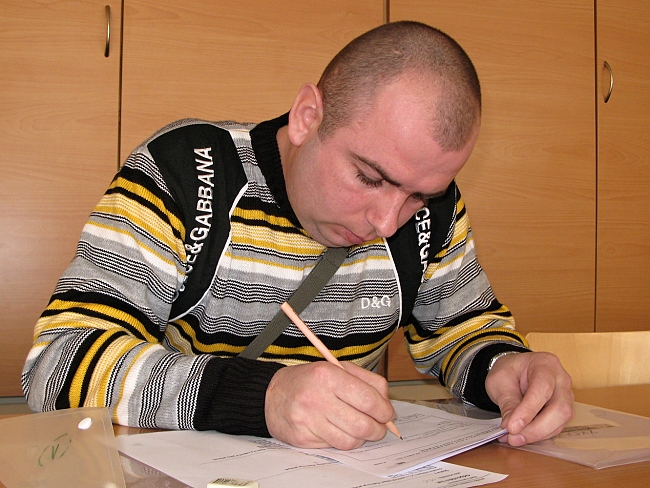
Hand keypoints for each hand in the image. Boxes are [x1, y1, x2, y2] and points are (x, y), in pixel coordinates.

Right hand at [265, 361, 394, 449]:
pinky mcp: (303, 438)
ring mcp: (308, 420)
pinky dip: (344, 441)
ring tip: (360, 428)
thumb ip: (366, 381)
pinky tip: (341, 431)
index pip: (368, 400)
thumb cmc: (309, 380)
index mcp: (328, 375)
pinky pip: (335, 447)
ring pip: (351, 440)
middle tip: (379, 426)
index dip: (385, 411)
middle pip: (362, 425)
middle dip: (378, 429)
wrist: (271, 394)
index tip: (388, 414)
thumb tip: (387, 403)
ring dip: (362, 438)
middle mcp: (317, 398)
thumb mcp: (337, 368)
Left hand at [485, 351, 573, 445]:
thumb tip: (511, 427)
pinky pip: (556, 427)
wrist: (515, 370)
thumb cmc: (509, 371)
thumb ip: (507, 402)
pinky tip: (522, 436)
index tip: (512, 427)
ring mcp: (566, 395)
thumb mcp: (500, 381)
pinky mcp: (564, 410)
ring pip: (561, 421)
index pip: (542, 388)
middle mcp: (561, 379)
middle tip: (513, 438)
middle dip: (536, 428)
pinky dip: (539, 435)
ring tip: (514, 439)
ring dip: (537, 434)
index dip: (528, 410)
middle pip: (559, 408)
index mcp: (545, 364)